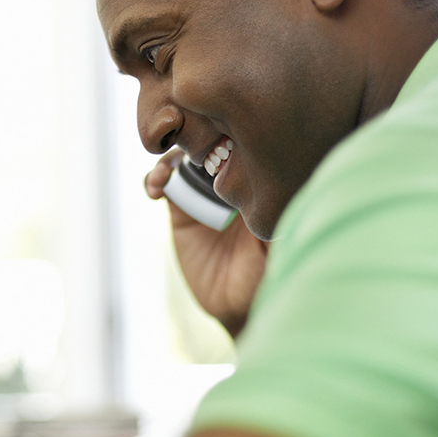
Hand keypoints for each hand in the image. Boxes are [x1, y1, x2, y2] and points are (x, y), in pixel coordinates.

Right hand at [146, 149, 268, 337]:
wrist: (238, 306)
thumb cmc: (269, 273)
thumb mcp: (282, 238)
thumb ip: (277, 209)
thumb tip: (279, 173)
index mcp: (256, 180)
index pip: (240, 142)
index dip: (227, 130)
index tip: (219, 135)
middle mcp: (229, 180)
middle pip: (208, 142)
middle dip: (194, 135)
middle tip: (190, 148)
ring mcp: (204, 192)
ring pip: (183, 156)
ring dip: (171, 155)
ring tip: (166, 173)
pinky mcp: (181, 209)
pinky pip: (164, 183)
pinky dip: (155, 179)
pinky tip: (156, 189)